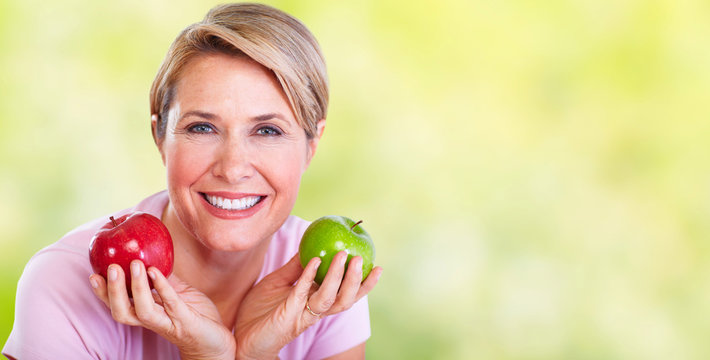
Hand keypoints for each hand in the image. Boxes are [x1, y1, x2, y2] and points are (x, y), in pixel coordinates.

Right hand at [89, 260, 234, 359]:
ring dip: (136, 288)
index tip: (93, 274)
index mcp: (146, 314)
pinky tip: (155, 271)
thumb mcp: (178, 293)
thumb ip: (164, 280)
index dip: (103, 293)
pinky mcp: (185, 322)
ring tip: (134, 265)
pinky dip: (162, 287)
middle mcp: (153, 321)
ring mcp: (168, 322)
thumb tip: (153, 256)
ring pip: (143, 311)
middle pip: (123, 312)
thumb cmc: (196, 315)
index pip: (118, 305)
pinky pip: (171, 304)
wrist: (215, 341)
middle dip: (113, 292)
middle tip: (111, 268)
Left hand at [234, 251, 381, 358]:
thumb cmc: (260, 311)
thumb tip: (309, 245)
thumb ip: (295, 267)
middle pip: (344, 299)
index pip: (346, 293)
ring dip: (337, 278)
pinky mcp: (288, 316)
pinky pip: (301, 295)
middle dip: (357, 281)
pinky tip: (314, 262)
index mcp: (316, 302)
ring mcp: (302, 314)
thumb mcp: (278, 281)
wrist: (241, 335)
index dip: (364, 282)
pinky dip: (308, 277)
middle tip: (362, 258)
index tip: (377, 265)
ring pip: (328, 299)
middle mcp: (314, 310)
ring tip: (344, 258)